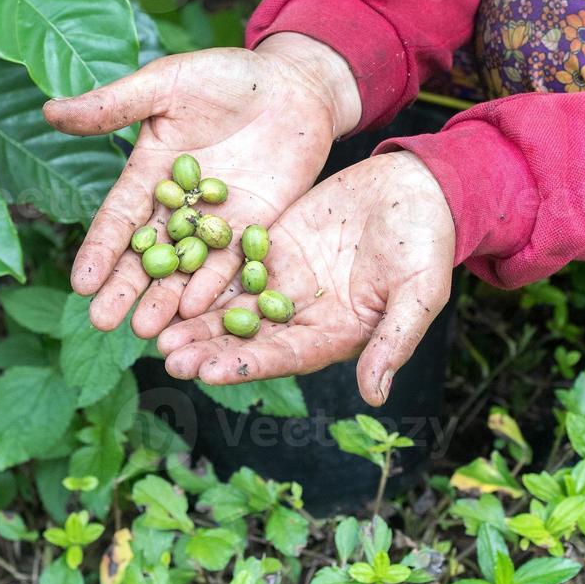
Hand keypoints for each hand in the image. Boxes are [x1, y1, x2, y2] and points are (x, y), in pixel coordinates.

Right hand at [43, 34, 360, 337]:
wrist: (295, 84)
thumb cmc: (227, 75)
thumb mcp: (166, 83)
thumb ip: (114, 105)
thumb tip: (49, 111)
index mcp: (149, 174)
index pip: (118, 220)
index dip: (100, 251)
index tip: (80, 282)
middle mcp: (178, 207)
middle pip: (145, 255)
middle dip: (123, 289)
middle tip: (101, 323)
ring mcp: (216, 222)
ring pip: (185, 269)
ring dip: (165, 301)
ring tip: (144, 332)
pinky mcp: (254, 229)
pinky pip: (231, 264)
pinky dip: (213, 287)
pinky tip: (197, 312)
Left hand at [156, 152, 455, 405]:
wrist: (420, 187)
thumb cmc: (428, 242)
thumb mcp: (420, 292)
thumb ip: (394, 341)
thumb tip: (374, 396)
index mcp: (336, 333)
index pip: (285, 355)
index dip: (247, 364)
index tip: (210, 372)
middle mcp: (303, 315)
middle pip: (248, 337)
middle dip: (208, 348)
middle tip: (168, 356)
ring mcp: (285, 281)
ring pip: (231, 305)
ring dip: (195, 319)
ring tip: (156, 329)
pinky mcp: (273, 246)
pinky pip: (232, 263)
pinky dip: (202, 274)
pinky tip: (169, 279)